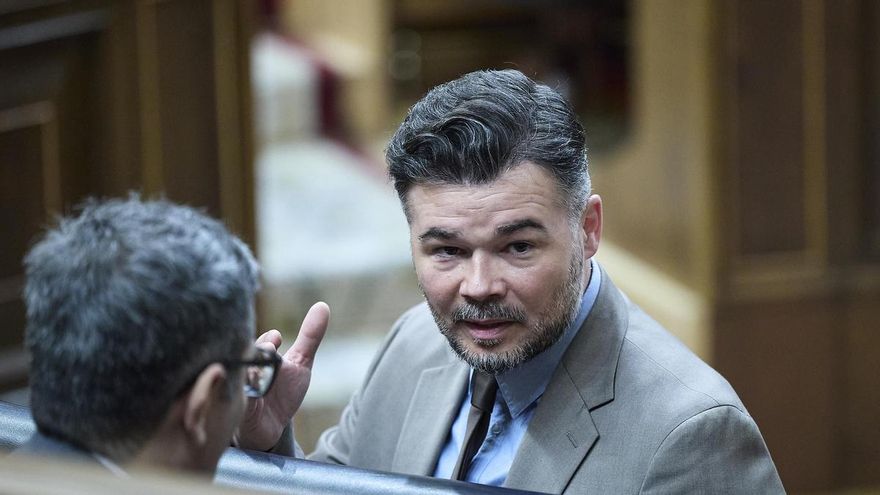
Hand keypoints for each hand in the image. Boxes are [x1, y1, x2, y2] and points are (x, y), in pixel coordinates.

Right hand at [236, 301, 329, 450]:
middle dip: (259, 354)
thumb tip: (322, 305)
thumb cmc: (283, 392)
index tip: (276, 338)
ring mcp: (239, 387)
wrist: (272, 427)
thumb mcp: (300, 363)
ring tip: (262, 377)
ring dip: (252, 374)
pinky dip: (245, 394)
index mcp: (258, 355)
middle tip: (269, 353)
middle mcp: (245, 368)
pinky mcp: (236, 408)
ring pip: (241, 374)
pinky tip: (253, 393)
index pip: (260, 343)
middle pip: (248, 355)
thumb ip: (310, 336)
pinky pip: (236, 398)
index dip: (268, 341)